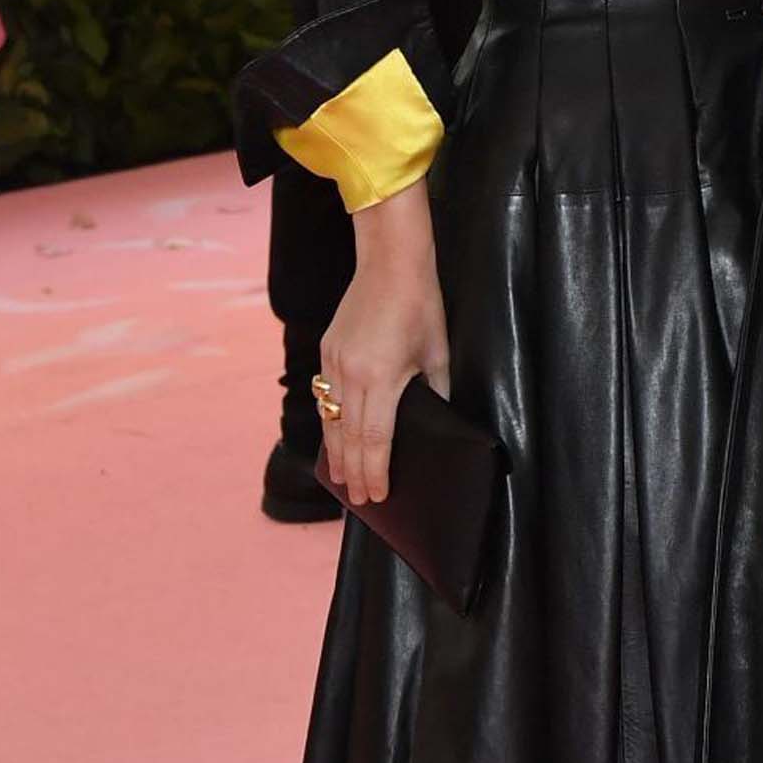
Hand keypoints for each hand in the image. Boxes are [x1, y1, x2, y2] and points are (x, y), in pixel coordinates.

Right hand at [316, 229, 450, 507]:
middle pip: (348, 437)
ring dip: (336, 452)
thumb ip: (434, 392)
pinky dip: (330, 422)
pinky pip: (324, 396)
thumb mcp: (437, 353)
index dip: (376, 471)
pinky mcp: (327, 350)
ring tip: (342, 479)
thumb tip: (434, 421)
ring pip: (330, 419)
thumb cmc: (422, 306)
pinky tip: (335, 437)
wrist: (390, 262)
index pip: (374, 439)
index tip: (378, 495)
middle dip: (354, 472)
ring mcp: (334, 362)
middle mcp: (351, 374)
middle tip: (360, 500)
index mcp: (382, 377)